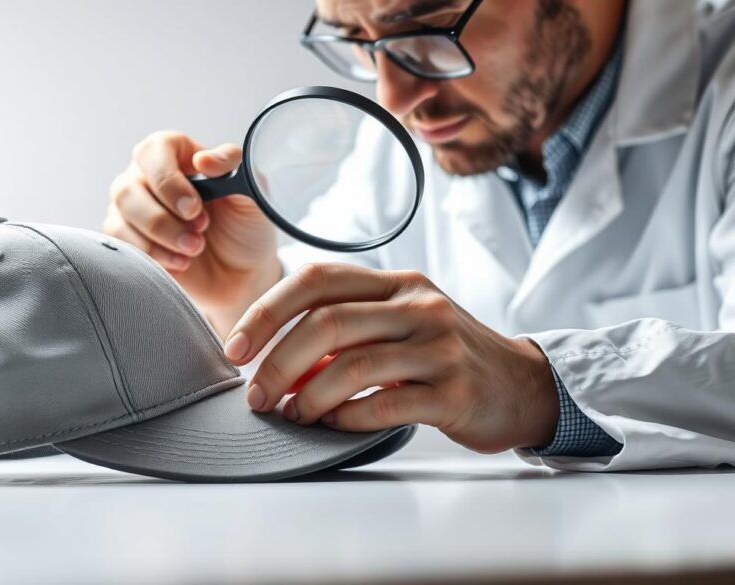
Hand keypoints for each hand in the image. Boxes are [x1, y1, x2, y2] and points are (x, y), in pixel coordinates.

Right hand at [104, 131, 280, 330]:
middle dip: (163, 220)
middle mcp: (146, 177)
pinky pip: (122, 246)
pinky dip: (153, 257)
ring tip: (194, 250)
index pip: (153, 151)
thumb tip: (204, 159)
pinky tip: (180, 263)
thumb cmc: (244, 226)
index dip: (168, 181)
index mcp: (175, 154)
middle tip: (199, 234)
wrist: (241, 272)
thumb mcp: (251, 194)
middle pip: (128, 189)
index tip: (194, 208)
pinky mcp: (127, 240)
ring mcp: (132, 209)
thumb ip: (232, 169)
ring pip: (121, 219)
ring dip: (160, 241)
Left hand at [223, 263, 559, 452]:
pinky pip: (386, 403)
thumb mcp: (398, 325)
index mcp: (395, 284)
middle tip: (257, 394)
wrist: (523, 386)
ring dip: (308, 396)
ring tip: (291, 414)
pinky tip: (333, 424)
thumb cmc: (445, 356)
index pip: (316, 280)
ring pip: (352, 365)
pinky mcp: (455, 391)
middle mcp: (418, 305)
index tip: (235, 347)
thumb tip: (277, 358)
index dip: (266, 311)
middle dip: (278, 362)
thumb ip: (345, 330)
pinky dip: (347, 416)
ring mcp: (439, 346)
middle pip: (327, 323)